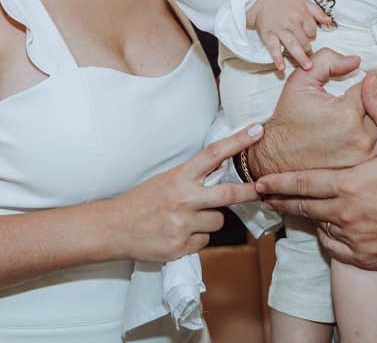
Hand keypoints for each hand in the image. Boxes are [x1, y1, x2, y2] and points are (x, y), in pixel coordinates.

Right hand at [112, 124, 261, 262]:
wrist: (113, 228)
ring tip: (188, 219)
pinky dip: (196, 237)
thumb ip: (191, 178)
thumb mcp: (165, 180)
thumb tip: (221, 172)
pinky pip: (204, 240)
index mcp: (179, 177)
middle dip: (250, 192)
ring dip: (211, 220)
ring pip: (218, 221)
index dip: (237, 142)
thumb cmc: (141, 202)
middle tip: (263, 189)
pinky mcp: (180, 246)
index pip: (213, 154)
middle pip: (228, 195)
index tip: (256, 131)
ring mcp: (182, 224)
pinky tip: (178, 233)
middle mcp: (183, 199)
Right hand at [246, 0, 332, 70]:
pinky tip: (282, 68)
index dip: (311, 35)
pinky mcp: (268, 35)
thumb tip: (328, 20)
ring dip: (300, 57)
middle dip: (308, 50)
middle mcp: (291, 22)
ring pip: (292, 45)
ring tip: (307, 67)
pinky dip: (277, 58)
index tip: (307, 37)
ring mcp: (279, 29)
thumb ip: (316, 11)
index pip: (312, 30)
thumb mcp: (302, 1)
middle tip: (310, 60)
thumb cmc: (282, 1)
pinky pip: (273, 48)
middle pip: (304, 40)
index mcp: (301, 13)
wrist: (260, 0)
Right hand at [247, 48, 376, 177]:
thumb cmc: (289, 119)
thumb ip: (328, 61)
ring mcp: (363, 155)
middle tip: (371, 91)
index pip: (373, 87)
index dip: (369, 80)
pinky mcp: (363, 167)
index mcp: (346, 112)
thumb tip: (357, 61)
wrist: (276, 155)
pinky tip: (367, 128)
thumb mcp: (301, 80)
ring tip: (369, 109)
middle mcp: (359, 136)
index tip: (365, 78)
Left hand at [255, 73, 376, 270]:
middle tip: (264, 197)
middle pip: (303, 207)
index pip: (303, 183)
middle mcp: (346, 213)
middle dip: (281, 201)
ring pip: (319, 225)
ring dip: (306, 216)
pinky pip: (333, 246)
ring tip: (292, 209)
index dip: (280, 182)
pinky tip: (326, 227)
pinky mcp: (362, 255)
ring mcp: (353, 237)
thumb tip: (369, 79)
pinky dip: (327, 236)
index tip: (262, 181)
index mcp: (350, 185)